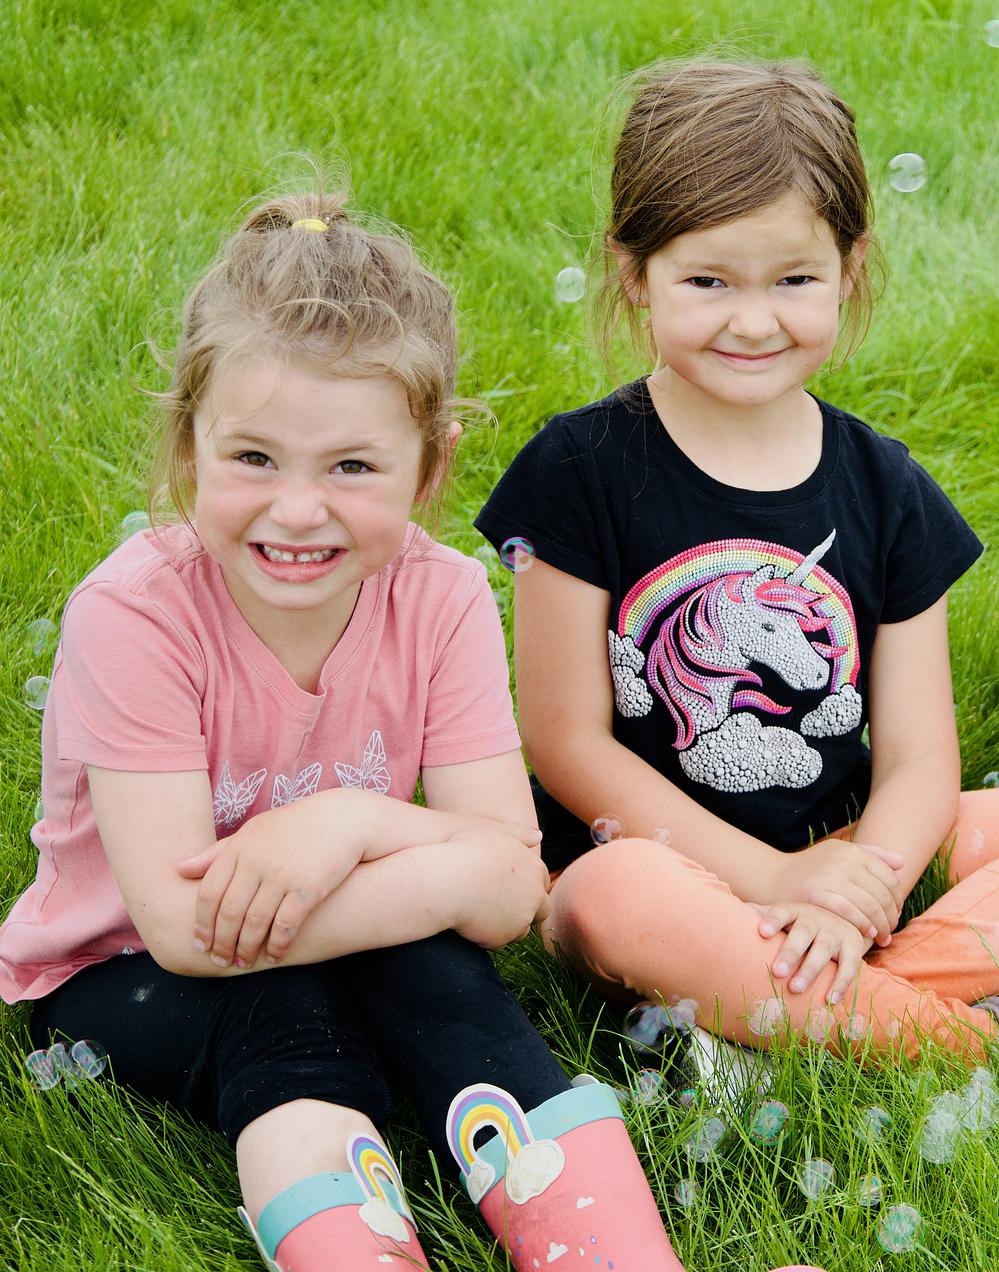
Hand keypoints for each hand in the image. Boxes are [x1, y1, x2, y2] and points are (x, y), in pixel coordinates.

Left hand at [177, 797, 369, 967]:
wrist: (341, 819)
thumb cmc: (293, 827)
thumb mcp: (252, 832)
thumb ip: (216, 853)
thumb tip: (179, 869)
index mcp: (240, 848)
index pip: (209, 894)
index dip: (202, 924)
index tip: (201, 944)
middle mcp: (257, 862)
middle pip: (229, 913)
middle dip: (221, 942)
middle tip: (220, 960)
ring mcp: (283, 875)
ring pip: (255, 923)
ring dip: (247, 949)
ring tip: (244, 963)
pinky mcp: (308, 888)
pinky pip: (286, 926)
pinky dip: (278, 945)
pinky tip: (275, 955)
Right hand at [446, 823, 550, 948]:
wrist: (444, 882)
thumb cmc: (463, 852)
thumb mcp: (493, 832)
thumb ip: (518, 833)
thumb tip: (538, 835)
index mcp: (534, 869)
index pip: (542, 881)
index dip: (529, 885)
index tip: (513, 886)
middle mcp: (534, 896)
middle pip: (542, 910)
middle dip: (528, 911)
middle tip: (507, 908)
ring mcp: (521, 919)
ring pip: (522, 930)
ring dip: (509, 926)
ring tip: (485, 916)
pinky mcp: (503, 938)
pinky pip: (500, 942)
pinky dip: (490, 937)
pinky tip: (473, 926)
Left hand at [757, 901, 873, 1003]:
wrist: (841, 917)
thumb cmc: (800, 923)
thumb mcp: (783, 916)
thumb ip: (761, 915)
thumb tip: (728, 913)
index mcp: (794, 911)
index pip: (782, 912)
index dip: (772, 921)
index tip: (761, 932)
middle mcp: (816, 919)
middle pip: (803, 933)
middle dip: (790, 952)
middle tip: (777, 971)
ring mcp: (835, 933)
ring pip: (823, 951)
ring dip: (810, 970)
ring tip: (795, 989)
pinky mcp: (852, 948)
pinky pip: (848, 967)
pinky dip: (840, 984)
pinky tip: (829, 1000)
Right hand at [771, 838, 904, 944]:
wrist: (774, 878)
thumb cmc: (811, 870)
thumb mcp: (839, 854)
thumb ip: (871, 855)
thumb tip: (901, 862)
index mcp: (852, 850)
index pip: (889, 877)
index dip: (897, 898)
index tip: (895, 913)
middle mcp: (843, 860)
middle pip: (881, 893)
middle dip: (891, 916)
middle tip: (891, 930)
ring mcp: (830, 876)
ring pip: (869, 904)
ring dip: (881, 924)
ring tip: (883, 937)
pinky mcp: (817, 893)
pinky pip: (849, 912)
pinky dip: (863, 925)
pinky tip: (867, 934)